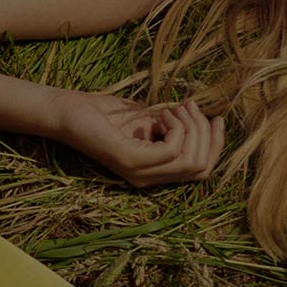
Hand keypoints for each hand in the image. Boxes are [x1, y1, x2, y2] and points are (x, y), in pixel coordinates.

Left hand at [50, 92, 223, 186]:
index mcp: (155, 172)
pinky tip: (160, 115)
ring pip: (190, 160)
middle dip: (206, 134)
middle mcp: (148, 179)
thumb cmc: (106, 114)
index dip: (216, 145)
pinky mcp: (130, 162)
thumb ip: (174, 125)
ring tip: (175, 109)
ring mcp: (140, 173)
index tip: (217, 118)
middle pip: (201, 167)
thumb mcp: (149, 119)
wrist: (69, 113)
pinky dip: (175, 127)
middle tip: (190, 107)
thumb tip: (202, 118)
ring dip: (191, 128)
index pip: (201, 171)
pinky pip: (172, 150)